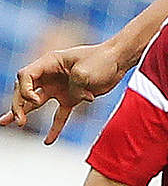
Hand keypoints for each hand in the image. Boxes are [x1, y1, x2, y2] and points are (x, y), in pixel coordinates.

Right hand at [1, 43, 126, 143]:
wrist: (120, 59)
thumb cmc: (103, 58)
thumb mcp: (85, 71)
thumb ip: (75, 87)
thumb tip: (78, 100)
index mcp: (51, 62)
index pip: (25, 76)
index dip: (24, 90)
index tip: (34, 99)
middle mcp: (52, 75)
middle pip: (26, 90)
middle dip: (18, 105)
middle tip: (18, 121)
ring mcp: (61, 87)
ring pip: (37, 103)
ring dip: (25, 113)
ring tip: (15, 124)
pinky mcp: (72, 97)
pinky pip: (60, 115)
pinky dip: (55, 127)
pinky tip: (48, 141)